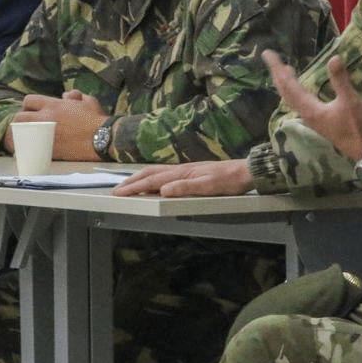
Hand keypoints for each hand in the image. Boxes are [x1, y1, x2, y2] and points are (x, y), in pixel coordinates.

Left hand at [5, 91, 105, 160]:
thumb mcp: (87, 101)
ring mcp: (45, 135)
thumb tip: (66, 96)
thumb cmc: (96, 119)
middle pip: (19, 117)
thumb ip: (74, 96)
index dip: (29, 105)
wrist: (102, 139)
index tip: (33, 110)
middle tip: (27, 125)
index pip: (29, 100)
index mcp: (53, 105)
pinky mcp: (48, 150)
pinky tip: (28, 150)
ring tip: (23, 138)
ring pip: (20, 134)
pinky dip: (27, 149)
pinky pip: (29, 149)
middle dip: (21, 120)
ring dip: (20, 135)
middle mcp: (45, 119)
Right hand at [113, 160, 253, 197]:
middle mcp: (181, 169)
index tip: (119, 193)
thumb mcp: (209, 186)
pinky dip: (153, 177)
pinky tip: (154, 181)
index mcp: (182, 173)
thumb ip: (186, 188)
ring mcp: (186, 170)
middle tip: (116, 191)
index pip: (152, 180)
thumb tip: (163, 190)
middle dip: (132, 182)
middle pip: (150, 174)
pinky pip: (165, 174)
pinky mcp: (191, 172)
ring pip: (157, 172)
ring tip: (128, 184)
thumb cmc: (229, 180)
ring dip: (140, 178)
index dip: (134, 187)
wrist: (245, 172)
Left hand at [263, 50, 361, 160]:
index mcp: (310, 109)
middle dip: (278, 75)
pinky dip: (296, 92)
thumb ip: (340, 80)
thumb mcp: (350, 101)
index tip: (268, 54)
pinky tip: (301, 89)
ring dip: (286, 84)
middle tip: (271, 58)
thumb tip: (333, 58)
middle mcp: (307, 114)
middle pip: (286, 92)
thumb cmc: (358, 127)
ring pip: (292, 98)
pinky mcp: (320, 121)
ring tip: (284, 70)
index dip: (278, 69)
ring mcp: (313, 119)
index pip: (289, 85)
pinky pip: (301, 103)